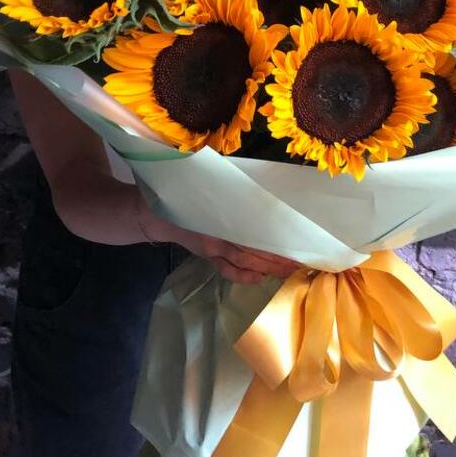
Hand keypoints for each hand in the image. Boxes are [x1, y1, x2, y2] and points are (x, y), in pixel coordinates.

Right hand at [135, 195, 300, 284]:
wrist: (155, 214)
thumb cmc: (186, 193)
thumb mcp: (208, 186)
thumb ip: (229, 186)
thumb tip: (256, 179)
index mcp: (220, 218)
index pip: (252, 234)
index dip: (273, 241)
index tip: (294, 240)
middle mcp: (217, 237)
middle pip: (252, 252)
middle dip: (276, 259)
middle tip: (300, 261)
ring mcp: (212, 250)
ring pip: (243, 263)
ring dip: (266, 268)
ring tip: (288, 270)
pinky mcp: (207, 256)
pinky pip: (227, 270)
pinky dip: (244, 276)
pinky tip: (259, 278)